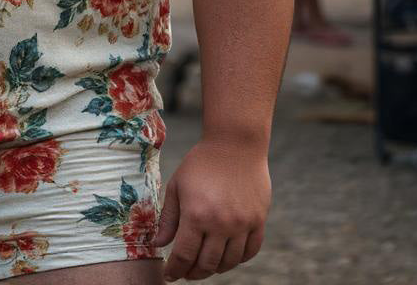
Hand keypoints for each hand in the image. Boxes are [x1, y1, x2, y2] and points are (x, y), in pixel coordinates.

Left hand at [153, 138, 269, 280]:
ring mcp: (242, 224)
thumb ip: (168, 218)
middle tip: (186, 273)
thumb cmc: (201, 163)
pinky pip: (250, 252)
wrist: (235, 145)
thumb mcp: (177, 186)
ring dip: (214, 268)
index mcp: (196, 214)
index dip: (175, 270)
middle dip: (193, 273)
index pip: (184, 255)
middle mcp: (220, 224)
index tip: (169, 275)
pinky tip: (226, 256)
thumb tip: (158, 244)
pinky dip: (237, 259)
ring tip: (204, 265)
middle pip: (207, 263)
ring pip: (229, 262)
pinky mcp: (258, 221)